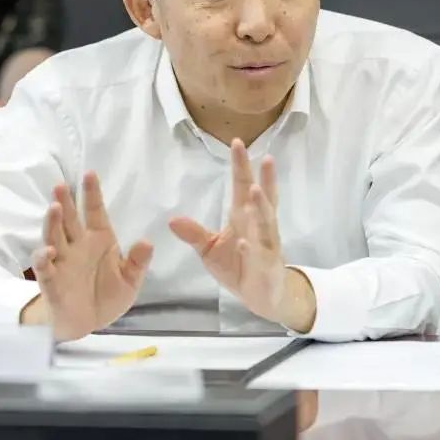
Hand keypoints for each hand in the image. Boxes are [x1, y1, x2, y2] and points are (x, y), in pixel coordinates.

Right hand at [28, 173, 152, 340]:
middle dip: (65, 201)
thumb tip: (147, 242)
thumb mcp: (130, 281)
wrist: (86, 323)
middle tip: (61, 185)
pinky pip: (44, 266)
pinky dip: (43, 257)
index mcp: (99, 240)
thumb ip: (138, 262)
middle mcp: (77, 245)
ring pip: (54, 236)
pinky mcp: (51, 280)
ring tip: (55, 208)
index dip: (91, 193)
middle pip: (69, 219)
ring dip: (53, 222)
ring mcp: (62, 261)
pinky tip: (48, 251)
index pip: (94, 211)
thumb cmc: (107, 296)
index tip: (90, 174)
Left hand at [170, 139, 314, 330]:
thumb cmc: (238, 266)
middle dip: (261, 178)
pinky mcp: (267, 266)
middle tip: (264, 156)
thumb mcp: (210, 249)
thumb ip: (194, 234)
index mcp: (243, 216)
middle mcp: (258, 225)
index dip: (241, 165)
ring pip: (266, 222)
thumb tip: (172, 219)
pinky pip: (260, 255)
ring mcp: (266, 244)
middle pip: (261, 197)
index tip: (237, 142)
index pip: (242, 186)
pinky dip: (251, 249)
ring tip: (255, 190)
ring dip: (261, 206)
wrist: (260, 296)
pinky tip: (244, 243)